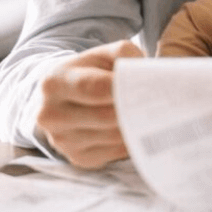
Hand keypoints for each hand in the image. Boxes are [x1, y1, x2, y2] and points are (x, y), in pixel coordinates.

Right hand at [36, 39, 143, 168]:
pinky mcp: (78, 158)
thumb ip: (124, 54)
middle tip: (159, 101)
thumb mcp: (101, 54)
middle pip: (106, 116)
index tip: (148, 85)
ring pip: (113, 136)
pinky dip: (131, 140)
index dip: (124, 88)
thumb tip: (146, 73)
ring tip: (152, 112)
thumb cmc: (89, 72)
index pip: (96, 89)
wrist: (64, 97)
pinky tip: (137, 127)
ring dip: (136, 125)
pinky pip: (115, 152)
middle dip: (135, 108)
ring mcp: (62, 141)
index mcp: (55, 83)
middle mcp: (51, 115)